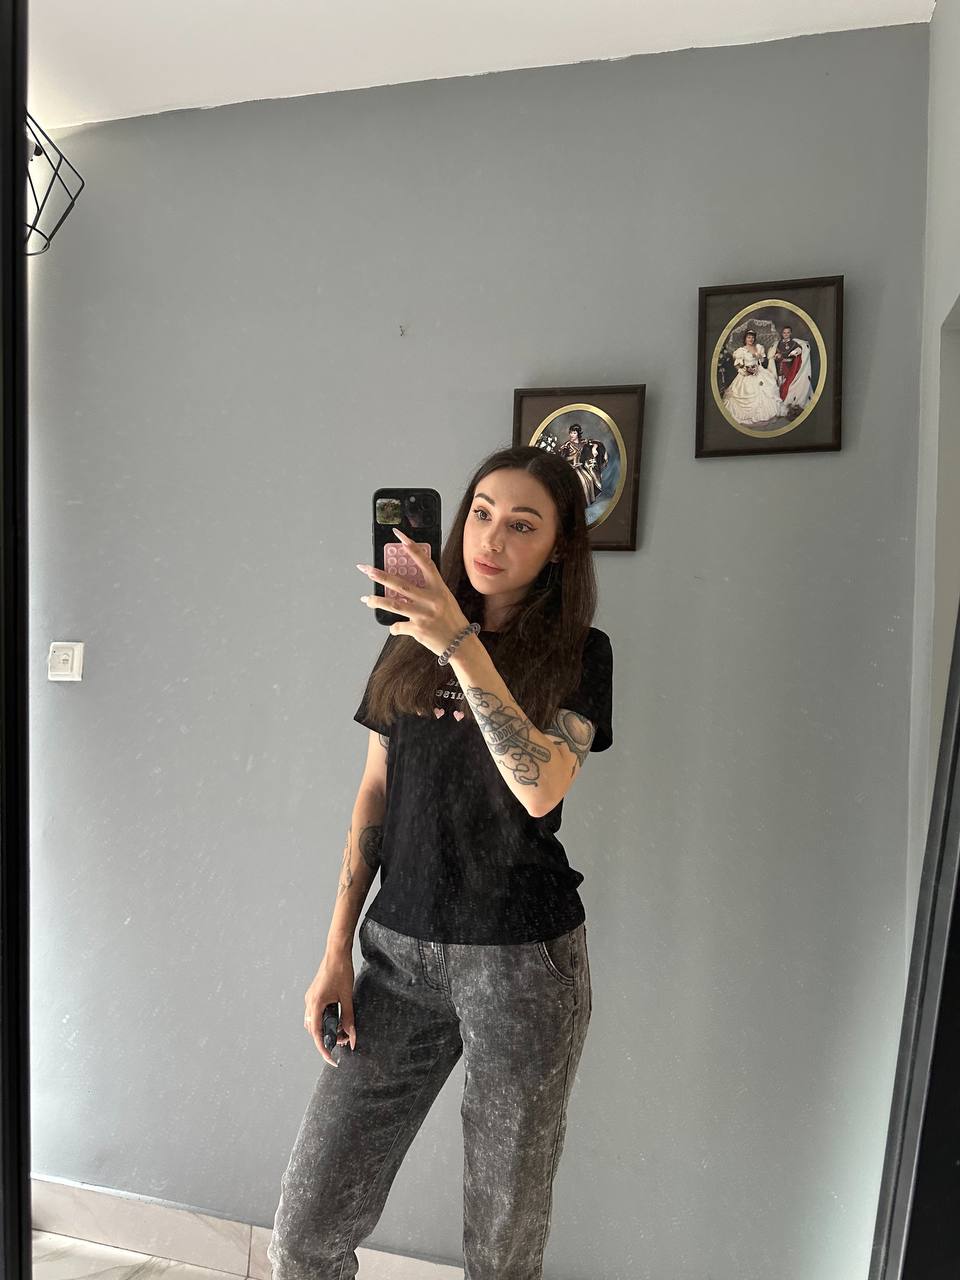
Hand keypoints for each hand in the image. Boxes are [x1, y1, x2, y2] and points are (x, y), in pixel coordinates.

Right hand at [304, 951, 355, 1068]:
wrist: (336, 952)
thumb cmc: (341, 971)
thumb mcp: (348, 997)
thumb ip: (349, 1019)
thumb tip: (352, 1037)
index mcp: (315, 1005)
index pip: (317, 1035)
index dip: (323, 1050)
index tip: (332, 1060)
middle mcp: (309, 1003)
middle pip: (314, 1030)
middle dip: (327, 1038)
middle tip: (345, 1039)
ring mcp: (310, 998)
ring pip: (314, 1023)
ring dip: (325, 1029)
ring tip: (342, 1029)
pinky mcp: (313, 994)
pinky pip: (315, 1013)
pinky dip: (324, 1020)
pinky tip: (336, 1017)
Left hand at [357, 527, 470, 658]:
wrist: (460, 643)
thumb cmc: (451, 619)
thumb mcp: (444, 599)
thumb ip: (427, 590)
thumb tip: (403, 584)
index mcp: (439, 589)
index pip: (425, 563)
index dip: (412, 548)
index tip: (399, 536)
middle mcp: (431, 600)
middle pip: (401, 584)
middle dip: (380, 576)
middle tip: (365, 569)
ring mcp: (423, 615)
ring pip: (394, 605)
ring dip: (377, 601)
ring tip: (365, 599)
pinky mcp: (418, 630)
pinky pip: (398, 626)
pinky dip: (394, 627)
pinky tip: (394, 627)